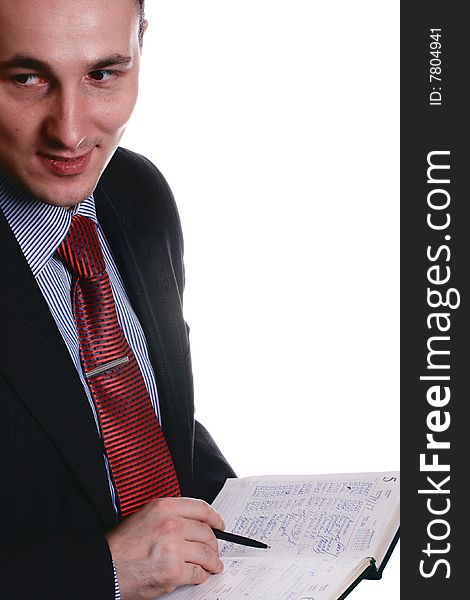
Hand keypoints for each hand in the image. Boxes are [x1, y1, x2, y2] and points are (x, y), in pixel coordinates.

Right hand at [105, 497, 224, 598]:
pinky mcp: (174, 571)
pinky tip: (199, 574)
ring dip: (212, 561)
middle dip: (213, 544)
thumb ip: (170, 515)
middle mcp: (171, 524)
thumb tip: (193, 523)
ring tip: (213, 565)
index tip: (220, 524)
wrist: (105, 568)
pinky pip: (197, 572)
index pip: (201, 508)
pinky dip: (201, 575)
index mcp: (164, 507)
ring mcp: (174, 548)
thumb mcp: (145, 516)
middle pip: (206, 532)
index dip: (215, 518)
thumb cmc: (121, 545)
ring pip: (206, 553)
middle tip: (214, 550)